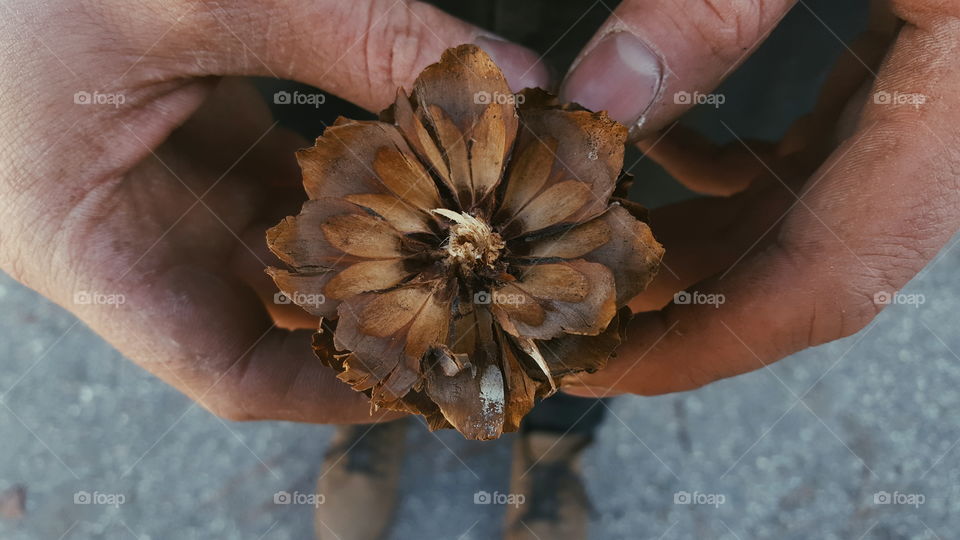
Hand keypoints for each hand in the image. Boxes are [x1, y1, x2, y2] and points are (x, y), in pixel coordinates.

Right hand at [0, 0, 547, 421]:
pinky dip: (353, 186)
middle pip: (268, 319)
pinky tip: (415, 173)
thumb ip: (353, 37)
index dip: (331, 388)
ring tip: (459, 241)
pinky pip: (288, 193)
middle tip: (470, 298)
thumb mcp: (198, 1)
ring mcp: (167, 191)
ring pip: (287, 252)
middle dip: (370, 310)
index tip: (424, 374)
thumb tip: (505, 87)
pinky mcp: (199, 147)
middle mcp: (127, 236)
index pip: (223, 370)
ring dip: (372, 242)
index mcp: (84, 247)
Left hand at [559, 0, 959, 395]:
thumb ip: (717, 3)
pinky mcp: (922, 78)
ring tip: (606, 253)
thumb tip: (603, 95)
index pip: (828, 283)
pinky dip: (739, 179)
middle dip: (691, 306)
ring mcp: (944, 110)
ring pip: (814, 220)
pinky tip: (674, 160)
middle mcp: (957, 134)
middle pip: (812, 268)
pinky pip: (826, 163)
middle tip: (585, 318)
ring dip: (706, 245)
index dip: (712, 341)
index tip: (615, 364)